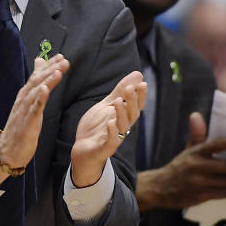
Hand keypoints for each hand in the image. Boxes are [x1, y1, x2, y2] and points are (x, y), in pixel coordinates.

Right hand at [0, 55, 68, 186]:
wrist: (6, 153)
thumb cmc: (19, 130)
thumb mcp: (28, 109)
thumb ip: (33, 93)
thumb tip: (35, 82)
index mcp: (24, 98)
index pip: (36, 78)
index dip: (48, 66)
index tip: (60, 56)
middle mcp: (22, 102)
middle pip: (37, 82)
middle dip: (50, 70)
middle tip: (63, 60)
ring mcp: (23, 112)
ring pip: (35, 93)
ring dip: (47, 80)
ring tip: (58, 71)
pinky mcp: (26, 124)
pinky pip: (33, 110)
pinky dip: (39, 98)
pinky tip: (45, 90)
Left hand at [70, 70, 146, 186]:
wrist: (82, 150)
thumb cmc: (97, 127)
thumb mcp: (107, 106)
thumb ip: (120, 92)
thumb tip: (138, 74)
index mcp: (123, 118)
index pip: (136, 106)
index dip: (140, 96)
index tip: (142, 83)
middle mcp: (122, 128)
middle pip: (132, 115)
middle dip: (132, 102)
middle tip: (130, 88)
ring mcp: (114, 139)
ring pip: (123, 127)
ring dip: (122, 113)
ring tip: (118, 101)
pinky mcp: (104, 149)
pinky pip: (111, 142)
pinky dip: (112, 133)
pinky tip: (110, 123)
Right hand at [136, 112, 225, 211]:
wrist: (160, 187)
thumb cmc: (180, 166)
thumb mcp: (188, 150)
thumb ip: (197, 135)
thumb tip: (196, 115)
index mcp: (196, 152)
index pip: (217, 144)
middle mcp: (197, 166)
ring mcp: (198, 182)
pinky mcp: (199, 195)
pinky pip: (221, 194)